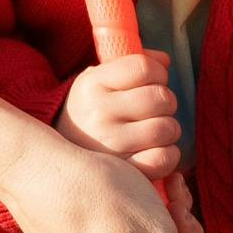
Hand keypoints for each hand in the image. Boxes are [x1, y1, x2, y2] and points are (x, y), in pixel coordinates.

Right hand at [59, 51, 181, 179]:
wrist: (63, 156)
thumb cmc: (92, 111)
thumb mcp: (100, 80)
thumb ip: (133, 64)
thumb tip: (165, 61)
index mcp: (92, 84)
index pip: (144, 67)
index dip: (158, 74)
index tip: (152, 83)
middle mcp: (98, 113)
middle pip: (161, 97)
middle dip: (166, 102)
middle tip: (154, 110)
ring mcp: (109, 145)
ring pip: (167, 128)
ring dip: (169, 129)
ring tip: (153, 130)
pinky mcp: (123, 171)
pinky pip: (163, 159)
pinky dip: (169, 155)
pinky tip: (156, 151)